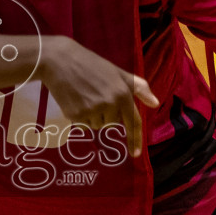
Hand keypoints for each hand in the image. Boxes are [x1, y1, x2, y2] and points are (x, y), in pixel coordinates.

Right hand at [38, 36, 158, 156]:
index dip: (135, 139)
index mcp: (122, 94)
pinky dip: (80, 117)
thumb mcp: (118, 73)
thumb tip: (155, 103)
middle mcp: (109, 104)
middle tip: (96, 95)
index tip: (135, 153)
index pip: (133, 122)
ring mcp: (92, 111)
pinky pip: (83, 125)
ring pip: (97, 125)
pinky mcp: (76, 115)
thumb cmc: (91, 64)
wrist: (60, 60)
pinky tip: (75, 100)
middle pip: (112, 124)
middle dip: (106, 114)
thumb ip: (139, 88)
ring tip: (84, 96)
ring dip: (93, 116)